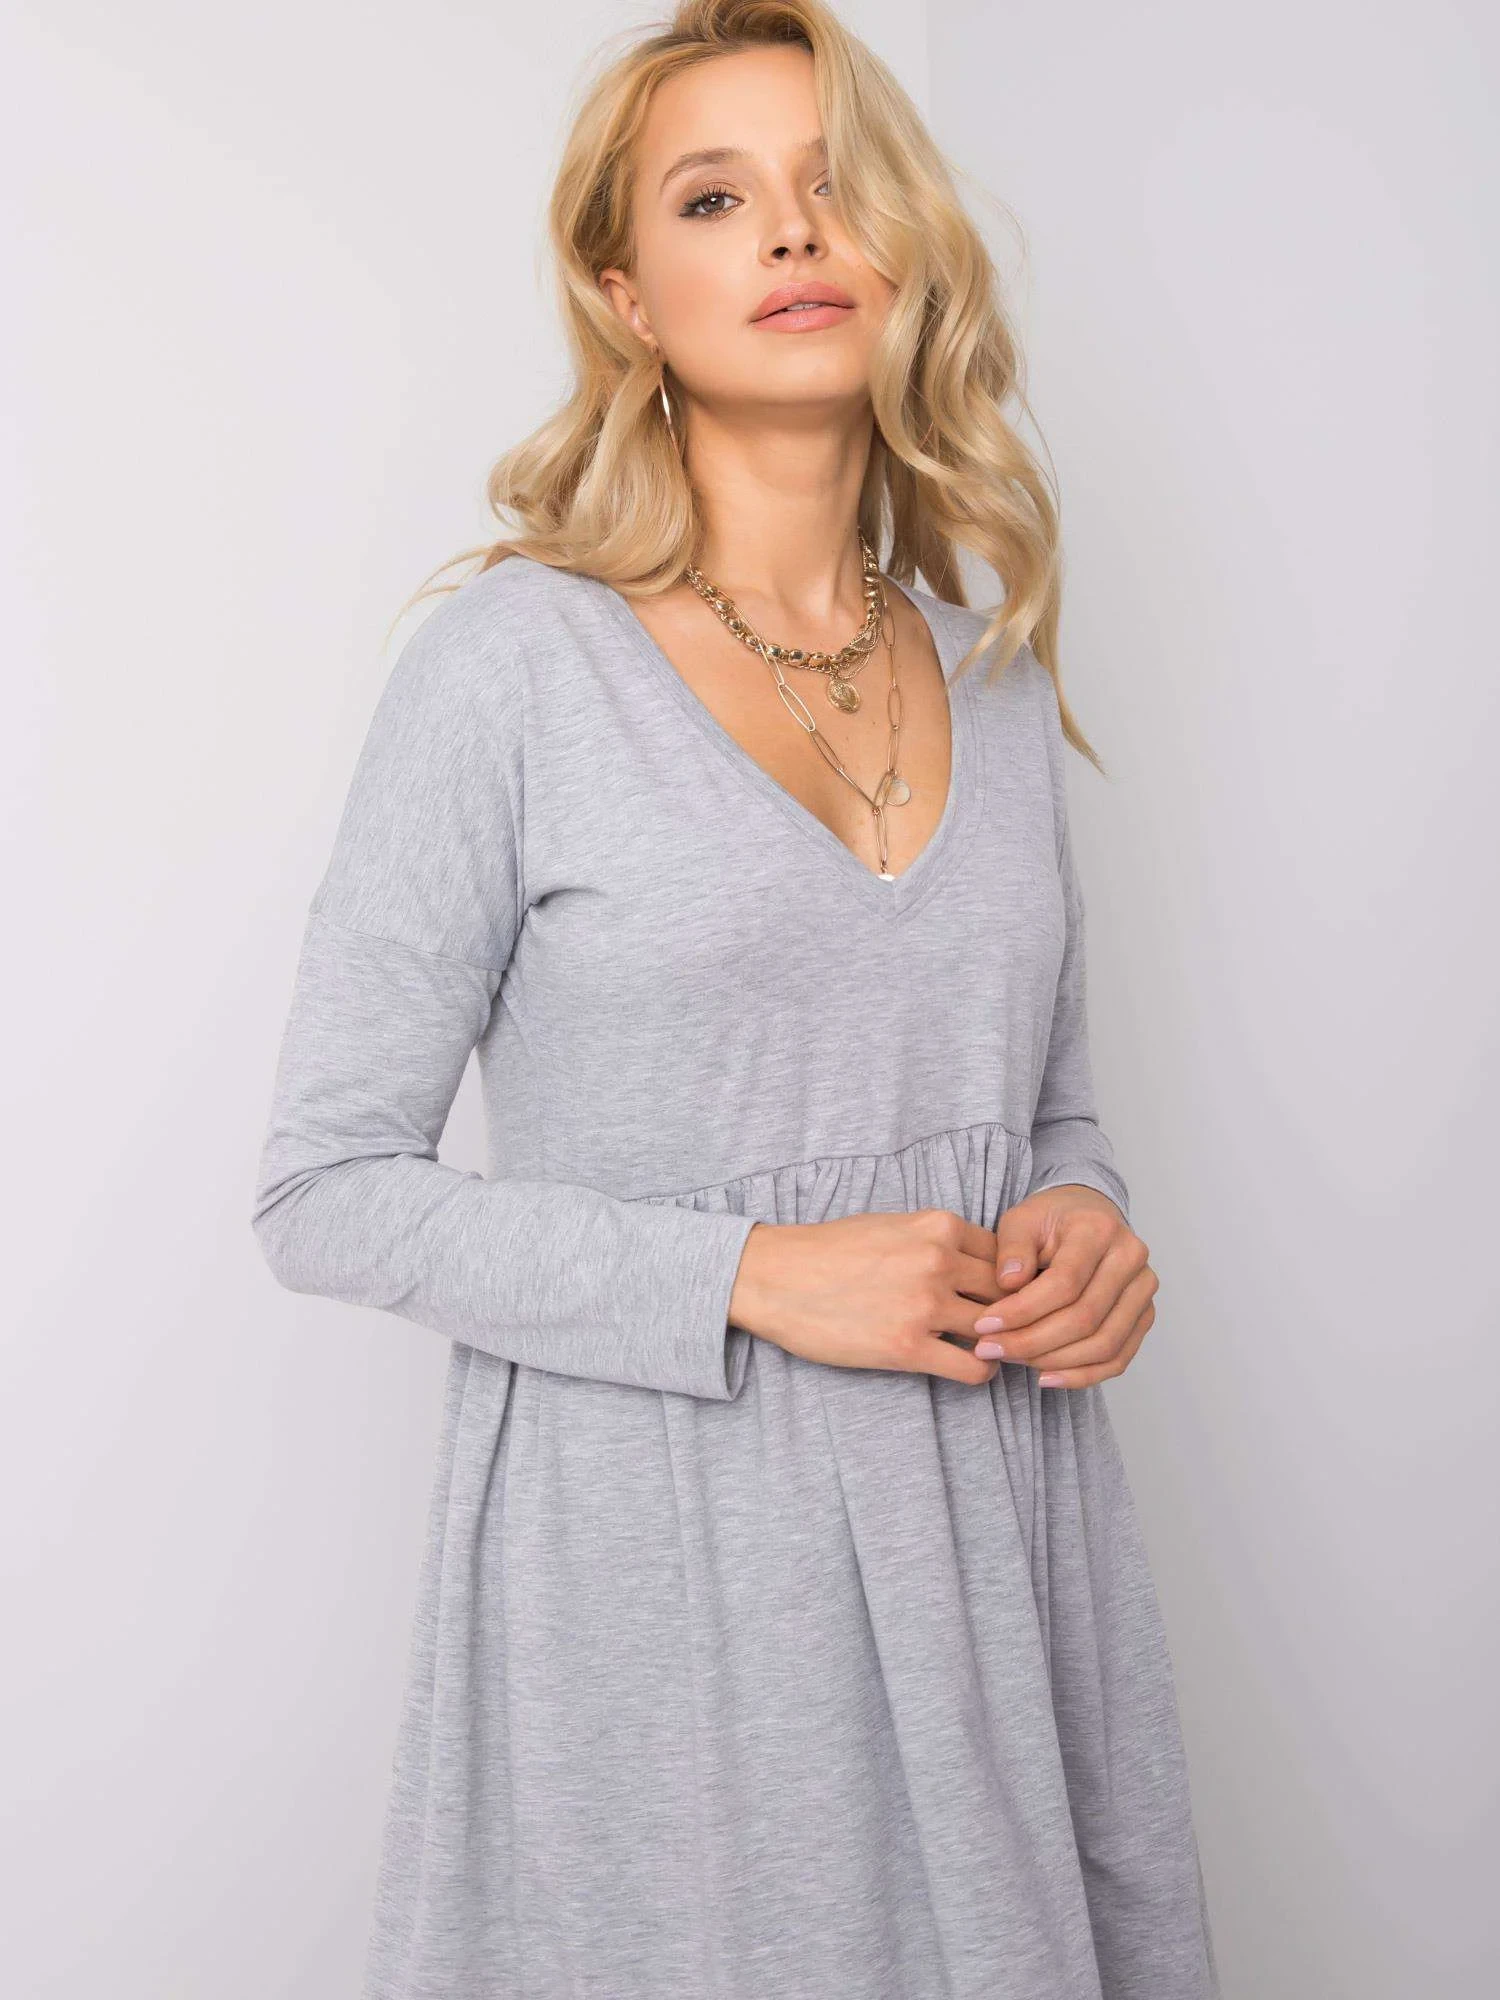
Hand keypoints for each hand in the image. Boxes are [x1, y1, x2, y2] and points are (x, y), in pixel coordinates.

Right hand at [730, 1211, 1009, 1384]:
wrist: (774, 1277)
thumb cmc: (828, 1250)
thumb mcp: (890, 1224)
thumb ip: (935, 1239)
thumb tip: (974, 1261)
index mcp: (937, 1226)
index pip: (1005, 1254)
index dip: (1010, 1277)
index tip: (1004, 1294)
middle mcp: (938, 1261)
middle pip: (1007, 1291)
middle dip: (1013, 1311)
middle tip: (1011, 1327)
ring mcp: (924, 1305)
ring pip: (996, 1330)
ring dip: (1000, 1343)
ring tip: (994, 1350)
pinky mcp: (908, 1347)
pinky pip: (973, 1368)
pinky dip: (982, 1372)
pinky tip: (972, 1368)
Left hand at [971, 1185, 1157, 1387]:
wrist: (1087, 1217)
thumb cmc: (1050, 1221)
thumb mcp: (1021, 1220)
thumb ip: (1012, 1248)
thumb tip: (1009, 1283)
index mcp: (1100, 1229)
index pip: (1065, 1283)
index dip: (1023, 1310)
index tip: (985, 1324)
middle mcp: (1131, 1259)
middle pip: (1084, 1318)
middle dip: (1031, 1341)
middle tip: (991, 1349)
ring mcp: (1143, 1290)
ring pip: (1104, 1345)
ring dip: (1053, 1361)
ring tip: (1012, 1359)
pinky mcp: (1144, 1316)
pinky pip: (1118, 1359)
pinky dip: (1082, 1376)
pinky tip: (1045, 1377)